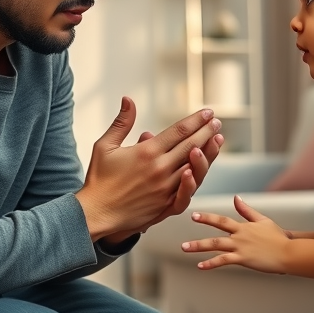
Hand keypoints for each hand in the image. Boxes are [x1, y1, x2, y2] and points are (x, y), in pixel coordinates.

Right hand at [77, 97, 221, 240]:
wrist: (96, 213)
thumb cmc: (99, 179)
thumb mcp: (105, 146)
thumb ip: (121, 123)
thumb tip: (128, 99)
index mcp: (147, 153)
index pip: (179, 132)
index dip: (196, 120)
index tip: (207, 112)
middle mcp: (160, 169)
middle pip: (191, 146)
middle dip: (206, 132)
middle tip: (217, 122)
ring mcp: (165, 189)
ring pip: (194, 168)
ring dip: (208, 153)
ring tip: (217, 140)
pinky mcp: (165, 205)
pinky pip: (188, 192)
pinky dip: (197, 180)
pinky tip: (202, 171)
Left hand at [182, 195, 289, 273]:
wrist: (289, 251)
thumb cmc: (278, 238)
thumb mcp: (263, 220)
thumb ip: (247, 210)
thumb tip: (236, 198)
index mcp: (243, 226)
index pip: (221, 220)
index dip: (207, 218)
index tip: (193, 215)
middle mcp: (239, 235)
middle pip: (215, 231)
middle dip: (199, 232)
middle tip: (182, 238)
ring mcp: (240, 246)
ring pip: (215, 245)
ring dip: (198, 246)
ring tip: (184, 249)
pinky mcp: (243, 258)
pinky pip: (224, 260)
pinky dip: (211, 263)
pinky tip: (200, 266)